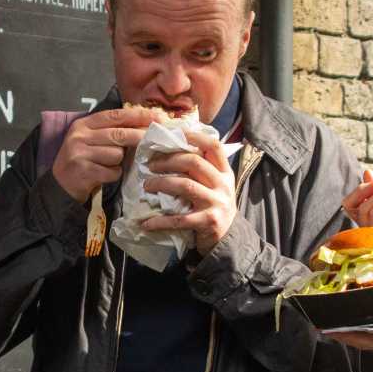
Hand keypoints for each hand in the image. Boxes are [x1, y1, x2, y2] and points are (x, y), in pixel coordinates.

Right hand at [50, 107, 158, 203]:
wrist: (60, 185)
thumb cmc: (83, 160)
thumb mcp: (91, 140)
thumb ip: (111, 131)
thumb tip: (144, 125)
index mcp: (83, 124)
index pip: (114, 115)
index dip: (137, 116)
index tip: (157, 117)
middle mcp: (80, 136)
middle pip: (118, 134)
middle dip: (139, 137)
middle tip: (154, 140)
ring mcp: (80, 153)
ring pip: (116, 155)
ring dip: (119, 162)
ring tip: (108, 165)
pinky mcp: (84, 171)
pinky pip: (112, 171)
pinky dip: (113, 175)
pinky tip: (104, 175)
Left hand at [141, 128, 236, 256]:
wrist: (226, 238)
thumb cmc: (214, 206)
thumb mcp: (215, 185)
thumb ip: (202, 168)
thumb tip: (171, 148)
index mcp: (224, 172)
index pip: (213, 146)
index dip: (194, 137)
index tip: (174, 133)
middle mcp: (223, 185)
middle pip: (193, 163)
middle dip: (167, 161)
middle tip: (150, 165)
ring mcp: (217, 203)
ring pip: (185, 186)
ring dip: (161, 183)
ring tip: (146, 186)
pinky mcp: (208, 222)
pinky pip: (179, 219)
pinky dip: (160, 221)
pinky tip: (146, 223)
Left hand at [328, 294, 372, 352]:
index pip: (366, 338)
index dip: (344, 334)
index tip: (323, 327)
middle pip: (362, 334)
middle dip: (340, 327)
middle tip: (318, 313)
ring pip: (369, 327)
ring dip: (352, 319)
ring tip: (333, 304)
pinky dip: (368, 311)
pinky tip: (362, 299)